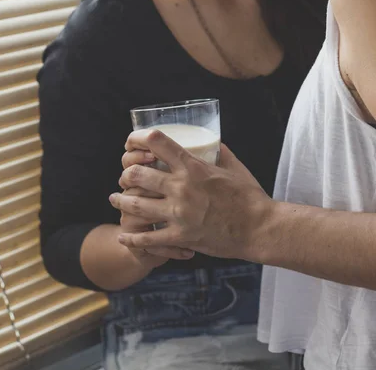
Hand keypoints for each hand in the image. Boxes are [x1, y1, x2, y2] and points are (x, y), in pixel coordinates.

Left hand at [109, 129, 273, 259]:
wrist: (259, 228)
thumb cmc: (250, 196)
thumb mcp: (235, 167)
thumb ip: (220, 152)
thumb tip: (212, 142)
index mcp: (193, 167)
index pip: (157, 142)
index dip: (138, 138)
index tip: (132, 141)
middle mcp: (181, 187)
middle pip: (137, 174)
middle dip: (126, 174)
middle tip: (125, 178)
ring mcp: (178, 214)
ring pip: (135, 205)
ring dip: (120, 202)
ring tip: (115, 200)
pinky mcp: (180, 237)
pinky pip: (146, 238)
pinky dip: (131, 237)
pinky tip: (123, 235)